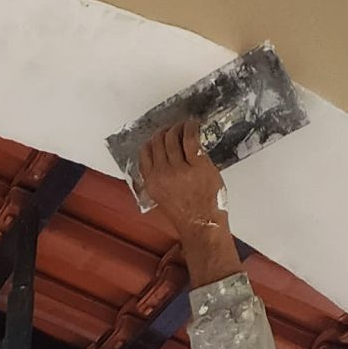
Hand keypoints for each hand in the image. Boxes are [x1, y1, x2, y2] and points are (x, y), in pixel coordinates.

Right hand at [137, 119, 226, 233]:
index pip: (145, 153)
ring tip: (185, 125)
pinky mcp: (197, 164)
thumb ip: (159, 178)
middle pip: (158, 141)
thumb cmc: (186, 213)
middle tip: (174, 128)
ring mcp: (180, 169)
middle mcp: (163, 174)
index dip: (153, 141)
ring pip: (172, 137)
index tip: (160, 136)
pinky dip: (191, 127)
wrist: (202, 223)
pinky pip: (190, 138)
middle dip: (165, 131)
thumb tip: (163, 159)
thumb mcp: (163, 197)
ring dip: (178, 127)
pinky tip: (193, 125)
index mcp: (152, 182)